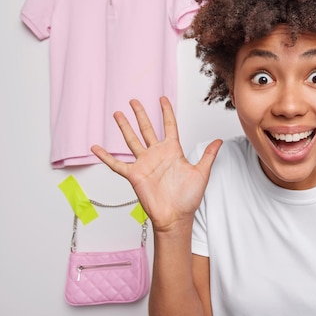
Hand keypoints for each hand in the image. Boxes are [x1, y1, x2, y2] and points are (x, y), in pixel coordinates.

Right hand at [90, 96, 221, 232]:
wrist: (176, 216)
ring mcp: (144, 163)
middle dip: (140, 114)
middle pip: (147, 128)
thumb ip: (208, 155)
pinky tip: (96, 147)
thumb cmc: (188, 198)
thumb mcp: (201, 173)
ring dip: (124, 127)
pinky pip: (116, 164)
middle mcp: (157, 154)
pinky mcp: (134, 175)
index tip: (162, 98)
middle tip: (133, 100)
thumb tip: (219, 141)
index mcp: (173, 151)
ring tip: (117, 114)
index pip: (169, 125)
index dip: (166, 112)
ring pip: (132, 140)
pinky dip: (106, 156)